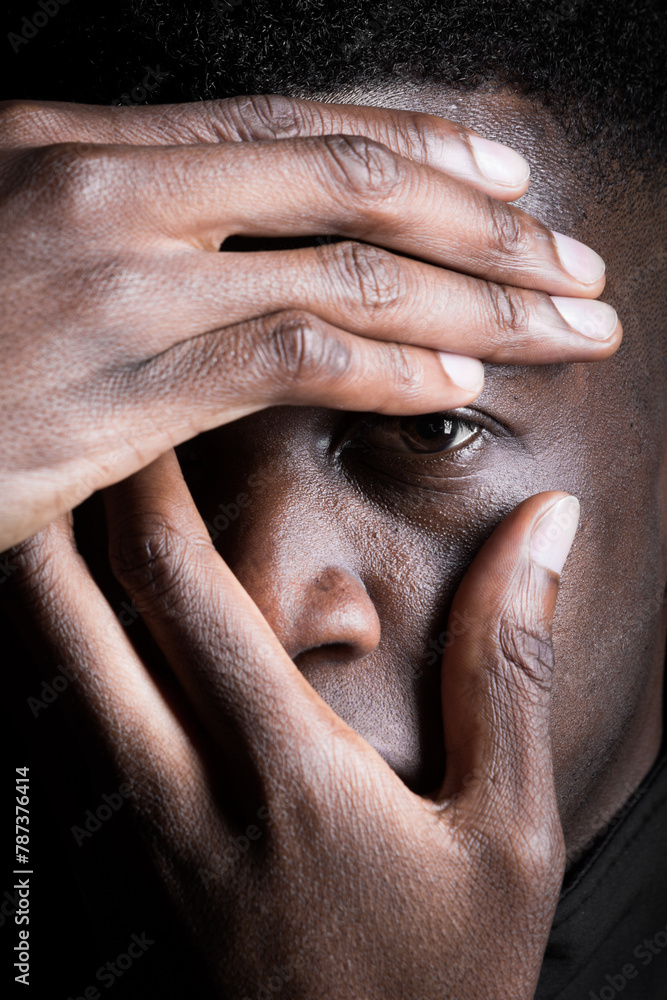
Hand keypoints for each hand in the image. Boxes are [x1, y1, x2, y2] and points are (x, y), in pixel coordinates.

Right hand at [0, 95, 618, 549]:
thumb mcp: (23, 244)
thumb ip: (135, 234)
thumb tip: (244, 253)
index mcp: (86, 144)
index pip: (298, 130)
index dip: (424, 156)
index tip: (509, 188)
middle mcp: (109, 187)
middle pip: (353, 181)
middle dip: (488, 227)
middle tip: (572, 261)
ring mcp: (116, 277)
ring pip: (349, 269)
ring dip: (478, 301)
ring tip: (562, 326)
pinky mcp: (116, 379)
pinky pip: (291, 354)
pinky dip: (391, 365)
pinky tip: (462, 378)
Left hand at [8, 451, 578, 997]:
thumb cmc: (448, 981)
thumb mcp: (512, 832)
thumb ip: (510, 669)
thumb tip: (541, 536)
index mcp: (288, 768)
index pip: (183, 591)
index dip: (150, 489)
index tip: (152, 422)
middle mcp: (190, 794)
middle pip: (78, 623)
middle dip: (66, 515)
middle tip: (81, 442)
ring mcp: (144, 839)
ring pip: (53, 681)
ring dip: (39, 583)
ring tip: (49, 508)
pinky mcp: (134, 870)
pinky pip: (69, 743)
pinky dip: (51, 663)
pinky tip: (68, 631)